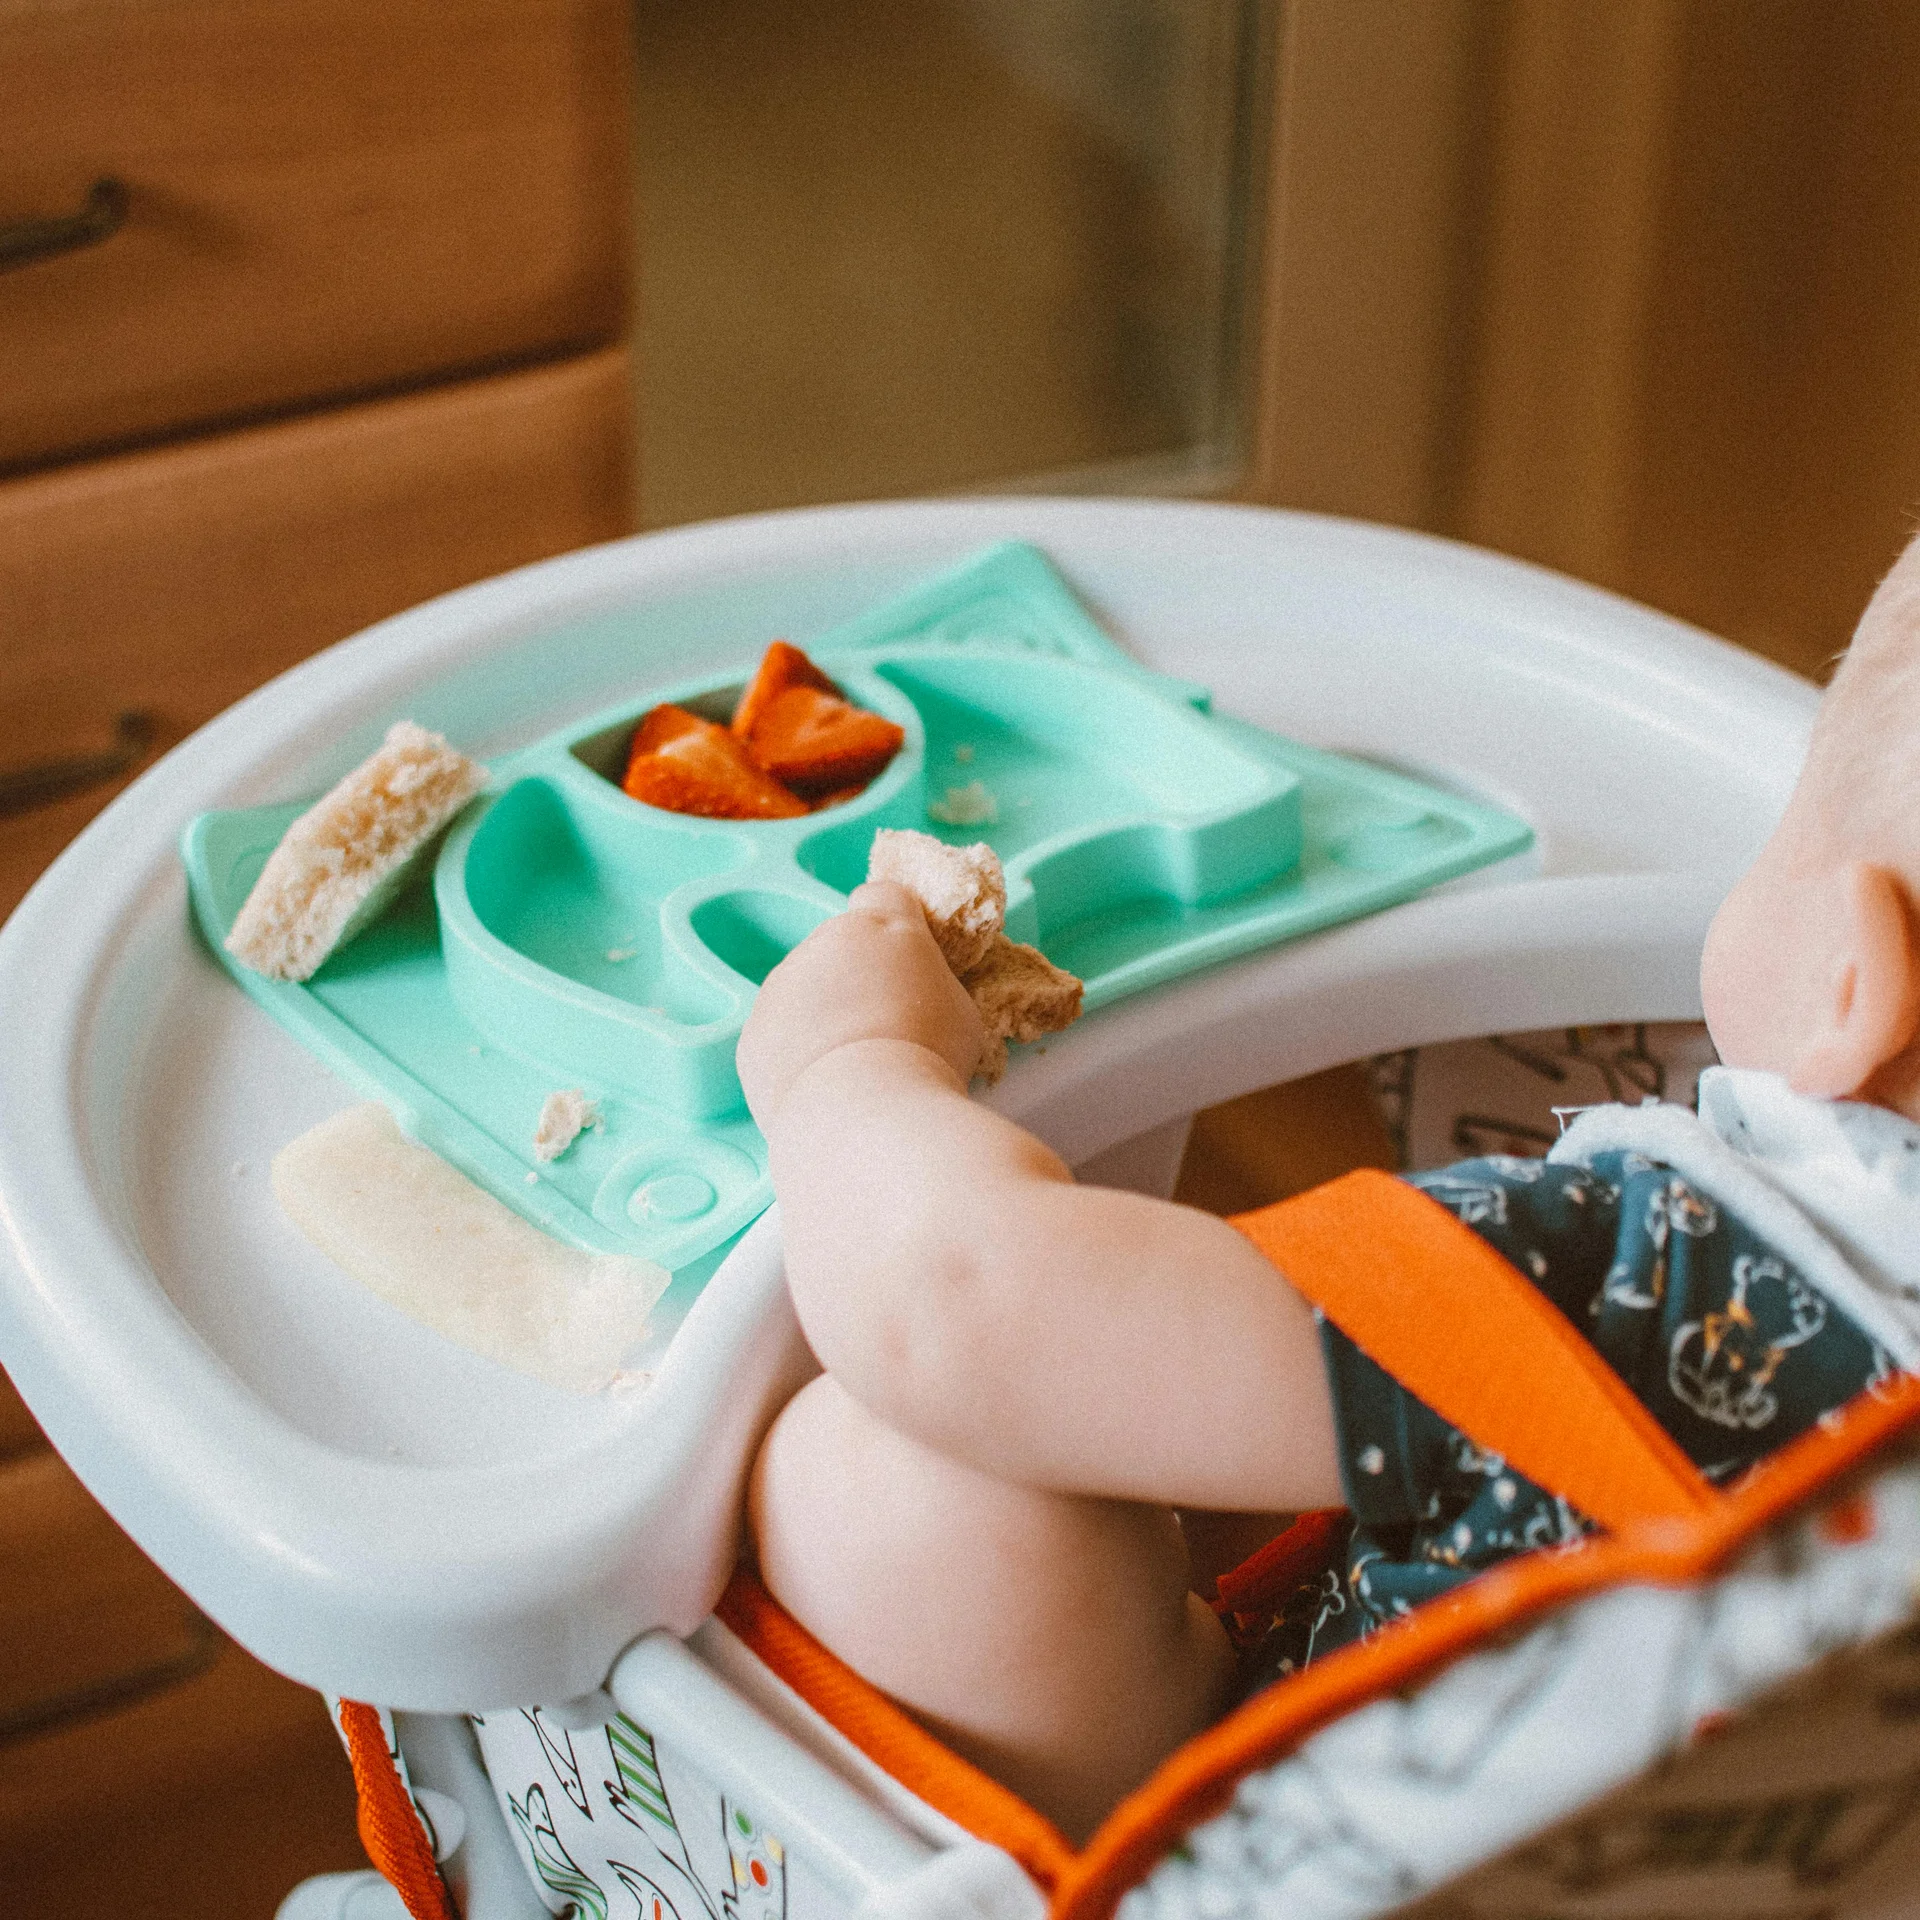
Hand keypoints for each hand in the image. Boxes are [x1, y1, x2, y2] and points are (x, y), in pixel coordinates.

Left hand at [737, 881, 983, 1128]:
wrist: (865, 1110)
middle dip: (857, 978)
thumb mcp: (960, 1009)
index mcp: (882, 925)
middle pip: (840, 948)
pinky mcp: (752, 1032)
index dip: (895, 924)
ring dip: (824, 1016)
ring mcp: (780, 986)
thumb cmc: (930, 1055)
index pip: (884, 895)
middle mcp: (823, 942)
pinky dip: (796, 1055)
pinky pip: (778, 1036)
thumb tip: (917, 997)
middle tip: (885, 1030)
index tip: (904, 960)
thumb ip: (931, 985)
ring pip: (804, 992)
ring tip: (853, 1070)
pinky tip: (823, 1087)